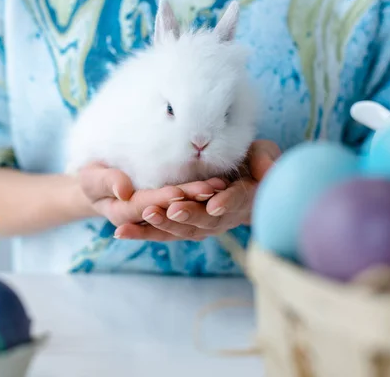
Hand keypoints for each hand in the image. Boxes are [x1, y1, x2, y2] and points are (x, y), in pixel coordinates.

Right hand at [78, 162, 226, 227]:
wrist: (96, 183)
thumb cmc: (91, 178)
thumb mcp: (91, 178)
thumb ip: (107, 182)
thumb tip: (124, 190)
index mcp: (122, 213)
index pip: (144, 206)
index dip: (161, 200)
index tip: (177, 192)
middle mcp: (142, 218)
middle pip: (168, 210)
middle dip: (190, 199)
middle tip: (210, 188)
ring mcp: (157, 214)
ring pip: (181, 209)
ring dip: (201, 198)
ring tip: (220, 185)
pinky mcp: (167, 207)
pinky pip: (186, 204)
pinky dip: (202, 195)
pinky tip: (220, 185)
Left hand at [114, 140, 281, 240]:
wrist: (241, 179)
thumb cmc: (254, 161)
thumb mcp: (264, 155)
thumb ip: (266, 159)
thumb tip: (268, 169)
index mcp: (244, 199)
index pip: (238, 201)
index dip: (228, 202)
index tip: (214, 204)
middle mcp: (223, 217)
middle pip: (206, 221)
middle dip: (188, 216)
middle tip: (169, 210)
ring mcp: (202, 226)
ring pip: (182, 230)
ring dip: (162, 226)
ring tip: (144, 217)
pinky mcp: (182, 227)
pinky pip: (163, 233)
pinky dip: (143, 233)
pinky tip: (121, 232)